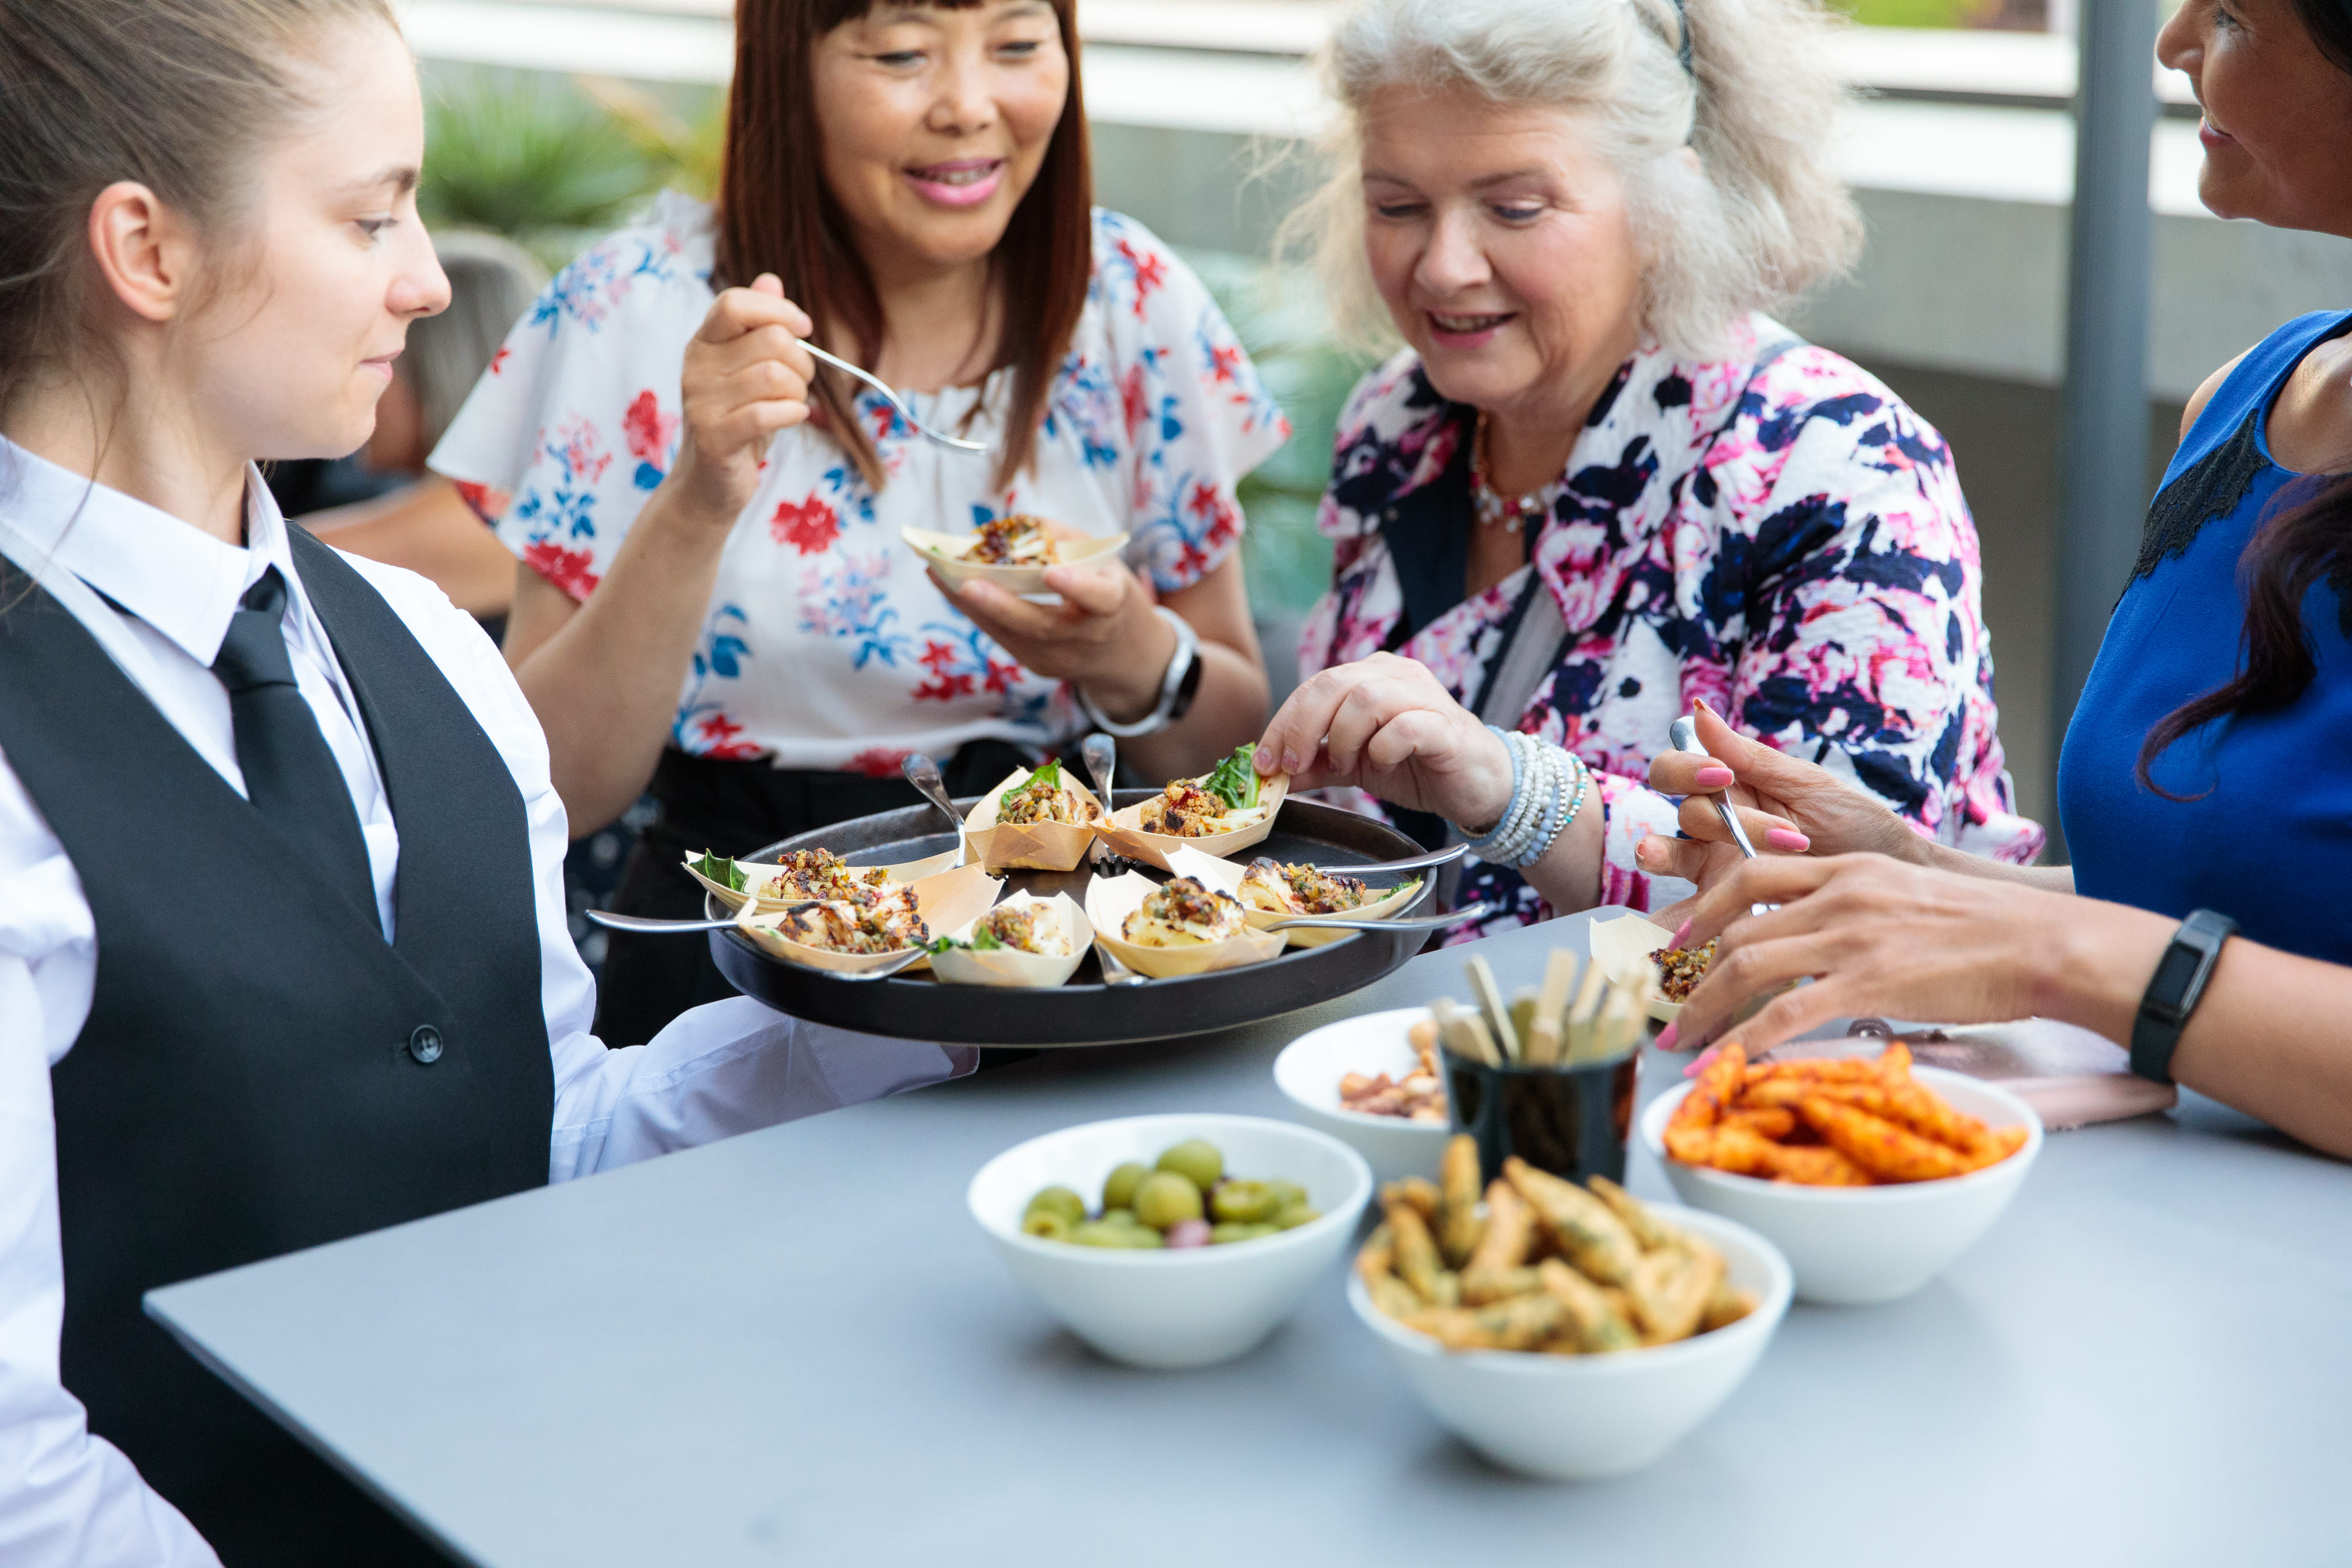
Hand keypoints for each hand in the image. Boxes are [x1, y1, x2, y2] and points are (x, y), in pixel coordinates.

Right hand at [669, 274, 813, 524]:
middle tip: (800, 383)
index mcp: (703, 343)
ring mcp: (701, 403)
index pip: (734, 303)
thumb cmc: (739, 421)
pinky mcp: (714, 437)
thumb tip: (771, 281)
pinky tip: (793, 418)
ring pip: (774, 376)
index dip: (778, 311)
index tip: (803, 328)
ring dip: (799, 392)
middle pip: (770, 340)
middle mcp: (696, 367)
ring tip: (793, 404)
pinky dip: (792, 414)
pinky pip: (766, 412)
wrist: (710, 484)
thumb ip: (757, 326)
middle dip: (802, 361)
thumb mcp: (748, 370)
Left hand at [938, 558, 1172, 713]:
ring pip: (1010, 634)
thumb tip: (1019, 525)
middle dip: (1000, 605)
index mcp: (1112, 606)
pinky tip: (947, 586)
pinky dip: (975, 611)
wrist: (1123, 654)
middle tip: (965, 582)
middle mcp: (1085, 638)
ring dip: (970, 604)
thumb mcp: (1105, 562)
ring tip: (937, 573)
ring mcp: (1058, 658)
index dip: (1077, 587)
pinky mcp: (1036, 665)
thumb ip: (1067, 540)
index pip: (1098, 599)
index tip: (1053, 572)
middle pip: (1040, 626)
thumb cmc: (1108, 592)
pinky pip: (1002, 637)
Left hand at [1251, 653, 1512, 825]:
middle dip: (1303, 727)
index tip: (1266, 760)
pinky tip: (1382, 765)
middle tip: (1294, 765)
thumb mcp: (1356, 765)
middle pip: (1334, 684)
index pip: (1315, 686)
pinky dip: (1383, 749)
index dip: (1284, 722)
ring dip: (1344, 739)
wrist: (1478, 785)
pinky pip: (1405, 727)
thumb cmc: (1418, 766)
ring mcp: (1425, 697)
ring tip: (1347, 768)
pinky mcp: (1447, 727)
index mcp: (1372, 676)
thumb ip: (1317, 764)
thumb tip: (1271, 774)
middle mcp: (1397, 675)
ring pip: (1367, 699)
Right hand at [1636, 700, 1930, 899]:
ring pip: (1670, 855)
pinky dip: (1669, 914)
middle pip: (1679, 809)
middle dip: (1703, 813)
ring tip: (1652, 855)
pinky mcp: (1726, 904)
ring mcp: (1717, 865)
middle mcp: (1717, 823)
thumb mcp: (1808, 785)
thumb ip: (1750, 757)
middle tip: (1733, 826)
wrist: (1888, 876)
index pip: (1677, 767)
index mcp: (1732, 785)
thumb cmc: (1853, 823)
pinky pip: (1687, 909)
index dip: (1686, 768)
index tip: (1721, 775)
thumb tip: (1698, 712)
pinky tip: (1666, 920)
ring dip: (1662, 854)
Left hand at [1666, 854, 2094, 1053]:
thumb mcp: (1907, 896)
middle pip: (1735, 926)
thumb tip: (1823, 944)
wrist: (2044, 944)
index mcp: (1846, 869)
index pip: (1750, 874)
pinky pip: (1786, 1012)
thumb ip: (1857, 909)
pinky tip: (1725, 1063)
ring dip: (1702, 1007)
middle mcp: (1839, 895)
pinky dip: (1746, 1039)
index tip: (1678, 941)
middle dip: (1687, 968)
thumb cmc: (1987, 931)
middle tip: (1660, 1001)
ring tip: (1677, 1042)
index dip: (1703, 908)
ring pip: (1746, 966)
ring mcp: (1851, 936)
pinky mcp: (1870, 981)